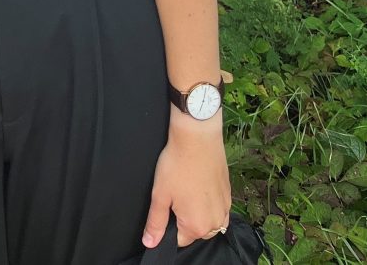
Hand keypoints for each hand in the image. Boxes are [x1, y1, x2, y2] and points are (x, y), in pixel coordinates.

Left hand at [142, 110, 231, 248]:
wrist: (197, 137)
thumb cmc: (178, 164)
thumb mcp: (160, 194)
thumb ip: (155, 223)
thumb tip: (150, 243)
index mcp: (197, 226)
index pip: (179, 239)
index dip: (170, 223)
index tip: (168, 204)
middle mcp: (215, 222)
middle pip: (195, 230)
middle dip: (185, 218)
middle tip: (177, 193)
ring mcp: (225, 207)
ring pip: (208, 220)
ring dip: (198, 210)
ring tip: (188, 187)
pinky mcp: (229, 193)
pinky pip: (217, 207)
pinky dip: (209, 201)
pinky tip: (199, 183)